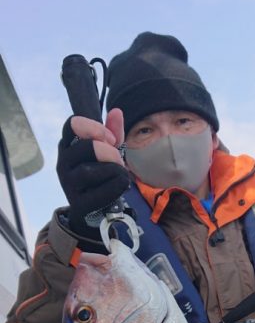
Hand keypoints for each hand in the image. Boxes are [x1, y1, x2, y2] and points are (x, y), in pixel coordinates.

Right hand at [56, 108, 129, 231]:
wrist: (93, 210)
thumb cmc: (100, 174)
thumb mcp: (108, 150)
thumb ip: (113, 132)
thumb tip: (116, 112)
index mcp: (68, 146)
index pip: (72, 124)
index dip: (94, 127)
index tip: (111, 138)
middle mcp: (63, 163)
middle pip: (86, 147)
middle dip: (110, 152)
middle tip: (119, 159)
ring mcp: (68, 184)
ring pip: (91, 171)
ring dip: (115, 170)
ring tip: (121, 174)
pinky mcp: (78, 203)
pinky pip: (101, 192)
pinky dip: (117, 187)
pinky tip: (122, 185)